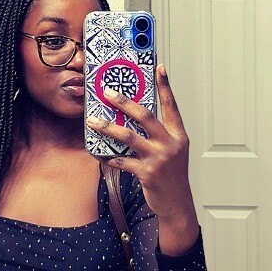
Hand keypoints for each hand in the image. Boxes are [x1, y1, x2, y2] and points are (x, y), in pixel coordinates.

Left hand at [86, 63, 197, 236]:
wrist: (177, 203)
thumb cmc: (173, 175)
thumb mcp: (173, 151)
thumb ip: (160, 134)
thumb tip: (136, 117)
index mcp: (178, 134)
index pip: (171, 105)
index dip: (165, 86)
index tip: (159, 67)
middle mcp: (170, 143)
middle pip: (145, 116)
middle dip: (124, 102)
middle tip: (108, 92)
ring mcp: (158, 158)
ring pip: (128, 136)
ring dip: (108, 127)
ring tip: (93, 121)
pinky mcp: (146, 172)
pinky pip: (121, 161)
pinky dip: (108, 157)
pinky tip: (98, 154)